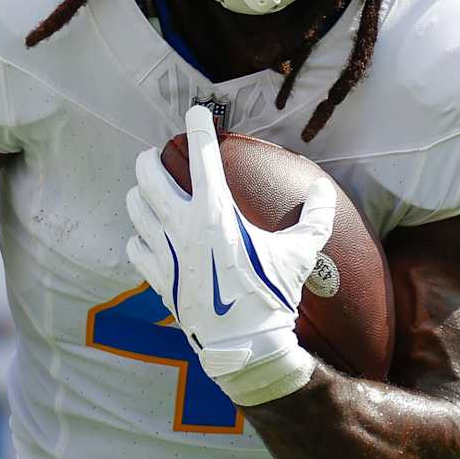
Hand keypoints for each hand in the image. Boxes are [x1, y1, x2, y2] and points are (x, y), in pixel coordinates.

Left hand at [125, 106, 335, 407]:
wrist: (245, 346)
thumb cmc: (273, 296)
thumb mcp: (299, 254)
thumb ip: (313, 219)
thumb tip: (324, 192)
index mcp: (216, 213)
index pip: (200, 155)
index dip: (197, 125)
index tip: (196, 111)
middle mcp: (183, 226)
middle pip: (148, 176)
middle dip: (151, 160)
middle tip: (158, 156)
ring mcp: (166, 253)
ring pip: (135, 207)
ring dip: (140, 194)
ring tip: (148, 190)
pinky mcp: (158, 278)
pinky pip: (135, 247)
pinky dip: (139, 236)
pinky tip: (148, 236)